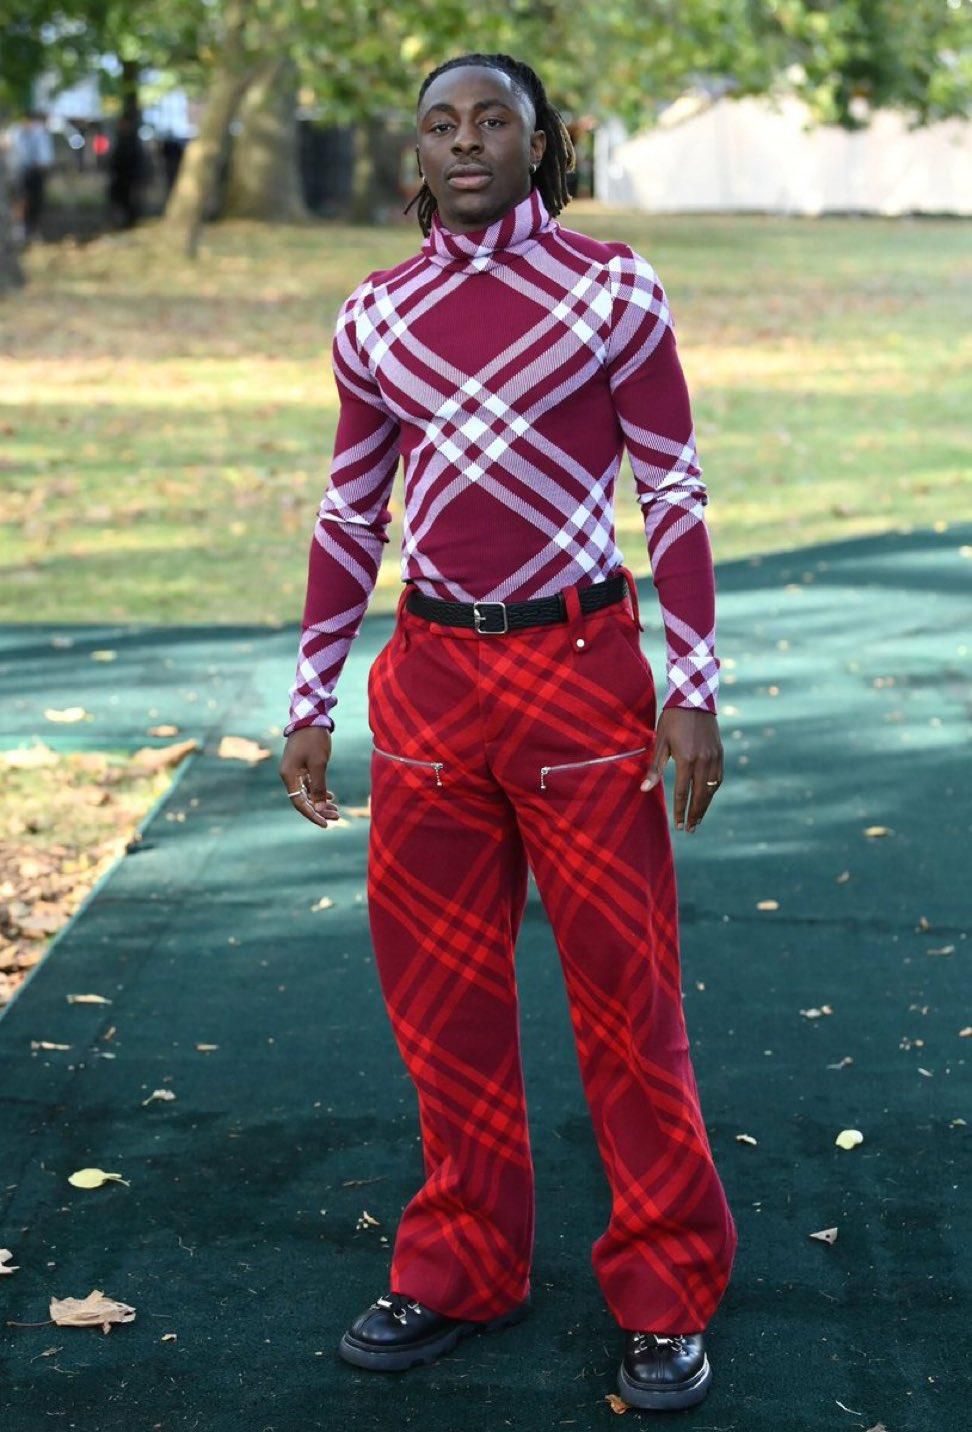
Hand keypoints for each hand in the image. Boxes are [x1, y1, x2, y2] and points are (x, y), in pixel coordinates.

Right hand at [279, 727, 339, 828]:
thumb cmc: (314, 740)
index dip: (312, 815)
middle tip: (337, 816)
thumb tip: (319, 809)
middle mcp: (289, 775)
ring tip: (336, 810)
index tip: (326, 824)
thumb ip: (318, 787)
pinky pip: (309, 784)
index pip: (299, 803)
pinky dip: (319, 791)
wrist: (311, 718)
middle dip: (319, 810)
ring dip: (320, 802)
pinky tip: (331, 797)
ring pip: (307, 793)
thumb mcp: (318, 764)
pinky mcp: (301, 766)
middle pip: (303, 800)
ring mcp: (295, 771)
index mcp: (289, 776)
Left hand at [639, 707, 722, 831]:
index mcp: (686, 760)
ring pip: (711, 789)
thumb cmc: (672, 721)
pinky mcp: (720, 754)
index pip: (682, 792)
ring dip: (705, 806)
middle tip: (690, 830)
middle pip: (700, 796)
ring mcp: (714, 758)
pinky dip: (712, 791)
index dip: (679, 811)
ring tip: (698, 819)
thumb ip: (655, 768)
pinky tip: (707, 798)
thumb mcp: (660, 743)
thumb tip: (644, 789)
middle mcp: (703, 761)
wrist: (694, 700)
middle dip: (694, 815)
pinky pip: (717, 779)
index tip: (678, 825)